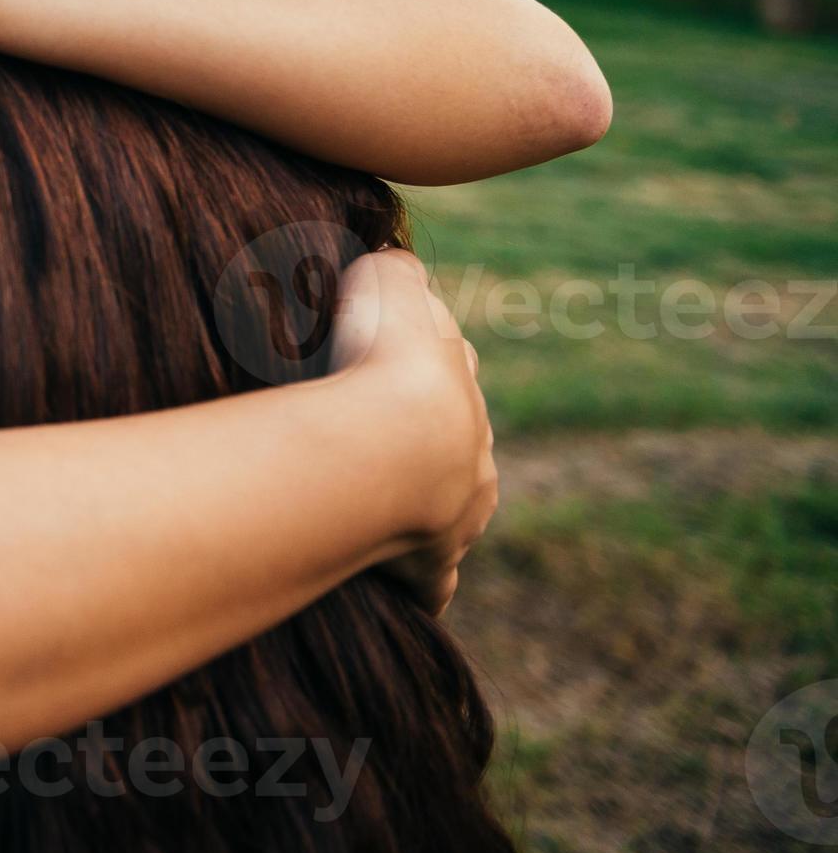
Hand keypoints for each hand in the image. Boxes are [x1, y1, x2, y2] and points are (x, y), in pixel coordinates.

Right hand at [327, 249, 496, 613]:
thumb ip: (391, 271)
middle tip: (378, 431)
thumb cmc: (377, 359)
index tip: (388, 358)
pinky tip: (406, 588)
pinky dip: (422, 583)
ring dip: (428, 502)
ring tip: (383, 501)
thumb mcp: (383, 284)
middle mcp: (474, 445)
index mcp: (459, 381)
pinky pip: (431, 578)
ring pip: (455, 504)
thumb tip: (394, 264)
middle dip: (429, 433)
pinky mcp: (433, 558)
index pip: (450, 361)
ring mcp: (461, 507)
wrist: (391, 446)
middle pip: (459, 435)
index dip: (419, 357)